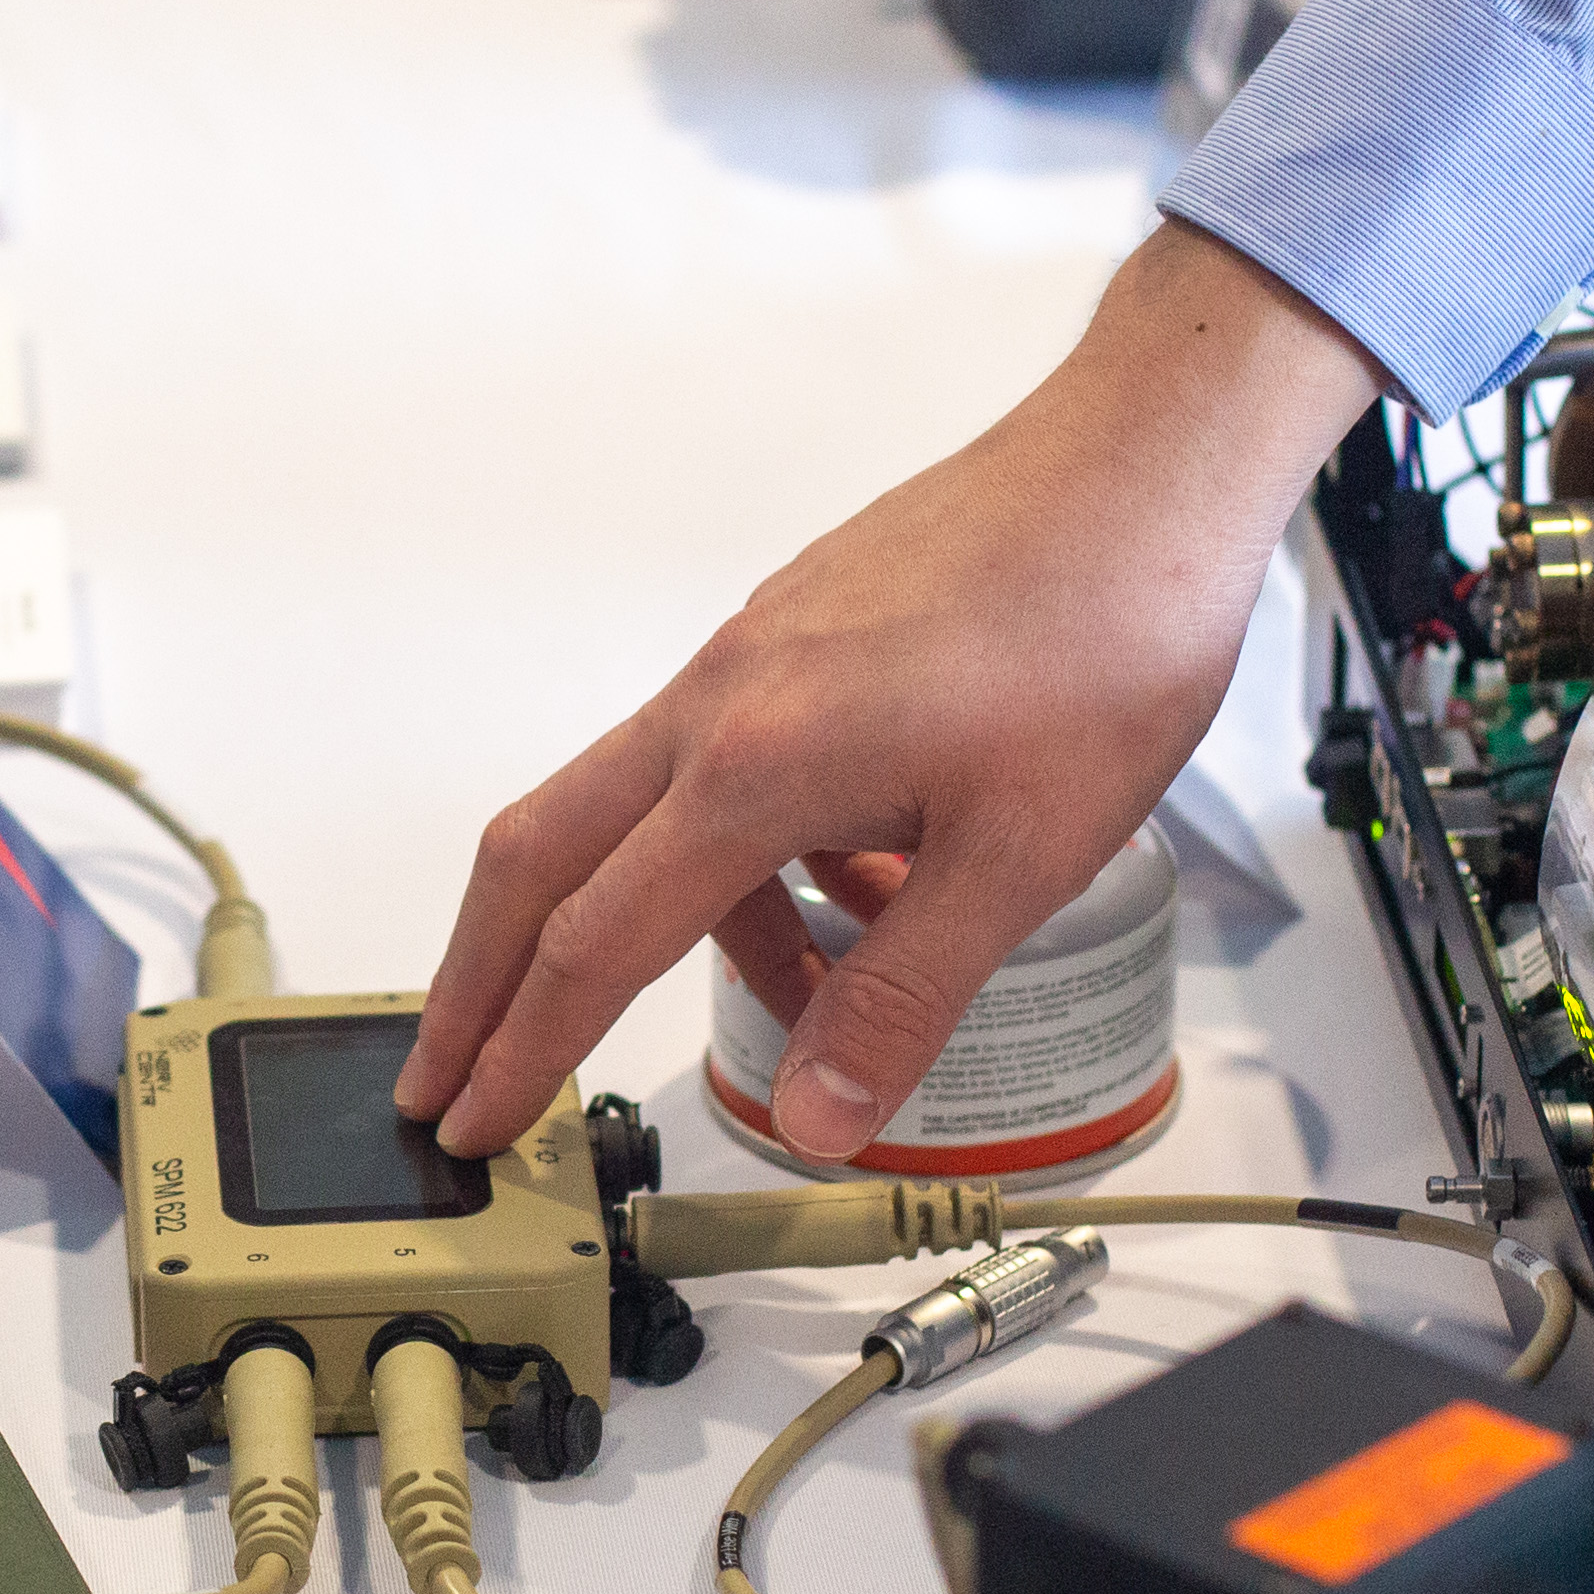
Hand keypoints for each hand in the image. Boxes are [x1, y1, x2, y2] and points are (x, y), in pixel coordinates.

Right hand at [396, 219, 1379, 1159]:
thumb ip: (902, 998)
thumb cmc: (1103, 629)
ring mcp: (747, 661)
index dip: (523, 1050)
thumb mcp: (1020, 858)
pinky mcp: (791, 638)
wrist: (1145, 467)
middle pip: (538, 858)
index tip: (473, 1125)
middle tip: (448, 1077)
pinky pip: (721, 772)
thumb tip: (817, 1114)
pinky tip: (862, 893)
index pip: (590, 941)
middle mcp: (718, 704)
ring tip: (797, 1000)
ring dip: (667, 923)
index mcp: (752, 766)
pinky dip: (752, 858)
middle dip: (479, 981)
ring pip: (640, 817)